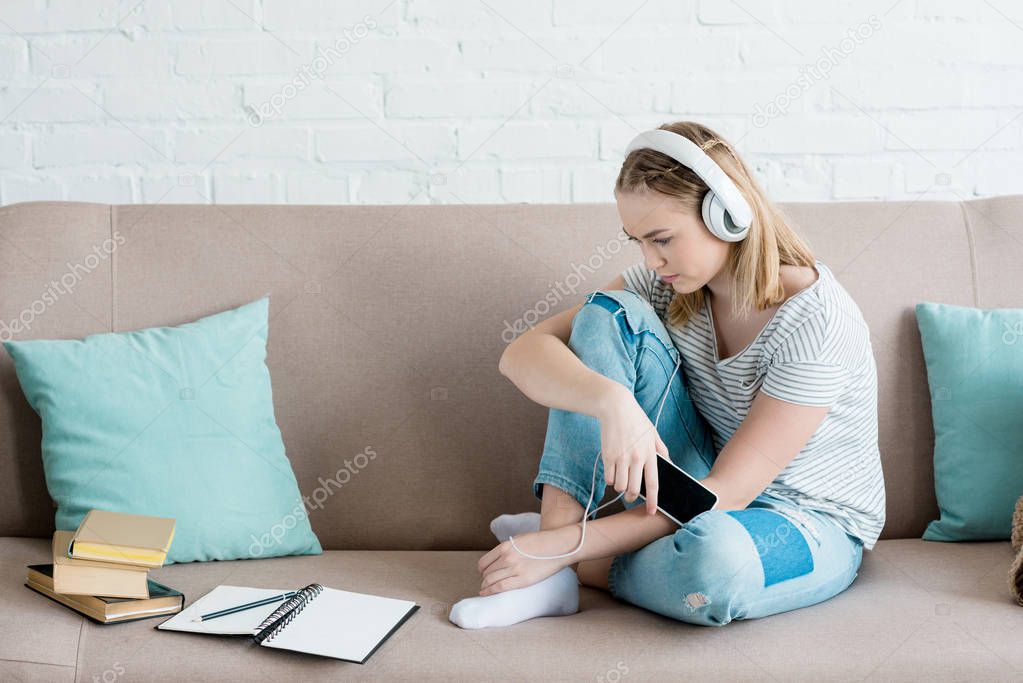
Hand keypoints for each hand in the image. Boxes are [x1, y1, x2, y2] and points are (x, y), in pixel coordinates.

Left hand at [477, 526, 576, 595]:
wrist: (559, 546)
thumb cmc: (541, 542)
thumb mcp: (519, 540)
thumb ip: (506, 548)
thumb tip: (496, 560)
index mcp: (505, 546)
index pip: (484, 562)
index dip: (481, 571)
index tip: (483, 574)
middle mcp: (507, 557)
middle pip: (486, 573)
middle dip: (484, 579)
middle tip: (485, 584)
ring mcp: (515, 569)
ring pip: (491, 580)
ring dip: (485, 587)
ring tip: (485, 590)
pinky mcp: (523, 580)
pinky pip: (500, 587)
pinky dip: (490, 591)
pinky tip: (486, 593)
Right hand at [597, 387, 663, 515]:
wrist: (616, 407)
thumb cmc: (636, 420)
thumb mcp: (653, 433)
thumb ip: (661, 450)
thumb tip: (669, 464)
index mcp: (650, 454)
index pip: (653, 483)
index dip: (653, 500)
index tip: (651, 512)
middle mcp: (636, 458)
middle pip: (634, 489)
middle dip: (632, 497)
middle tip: (631, 495)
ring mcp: (620, 458)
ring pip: (620, 487)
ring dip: (621, 488)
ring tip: (622, 480)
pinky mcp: (607, 456)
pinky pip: (609, 478)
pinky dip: (611, 480)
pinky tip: (613, 472)